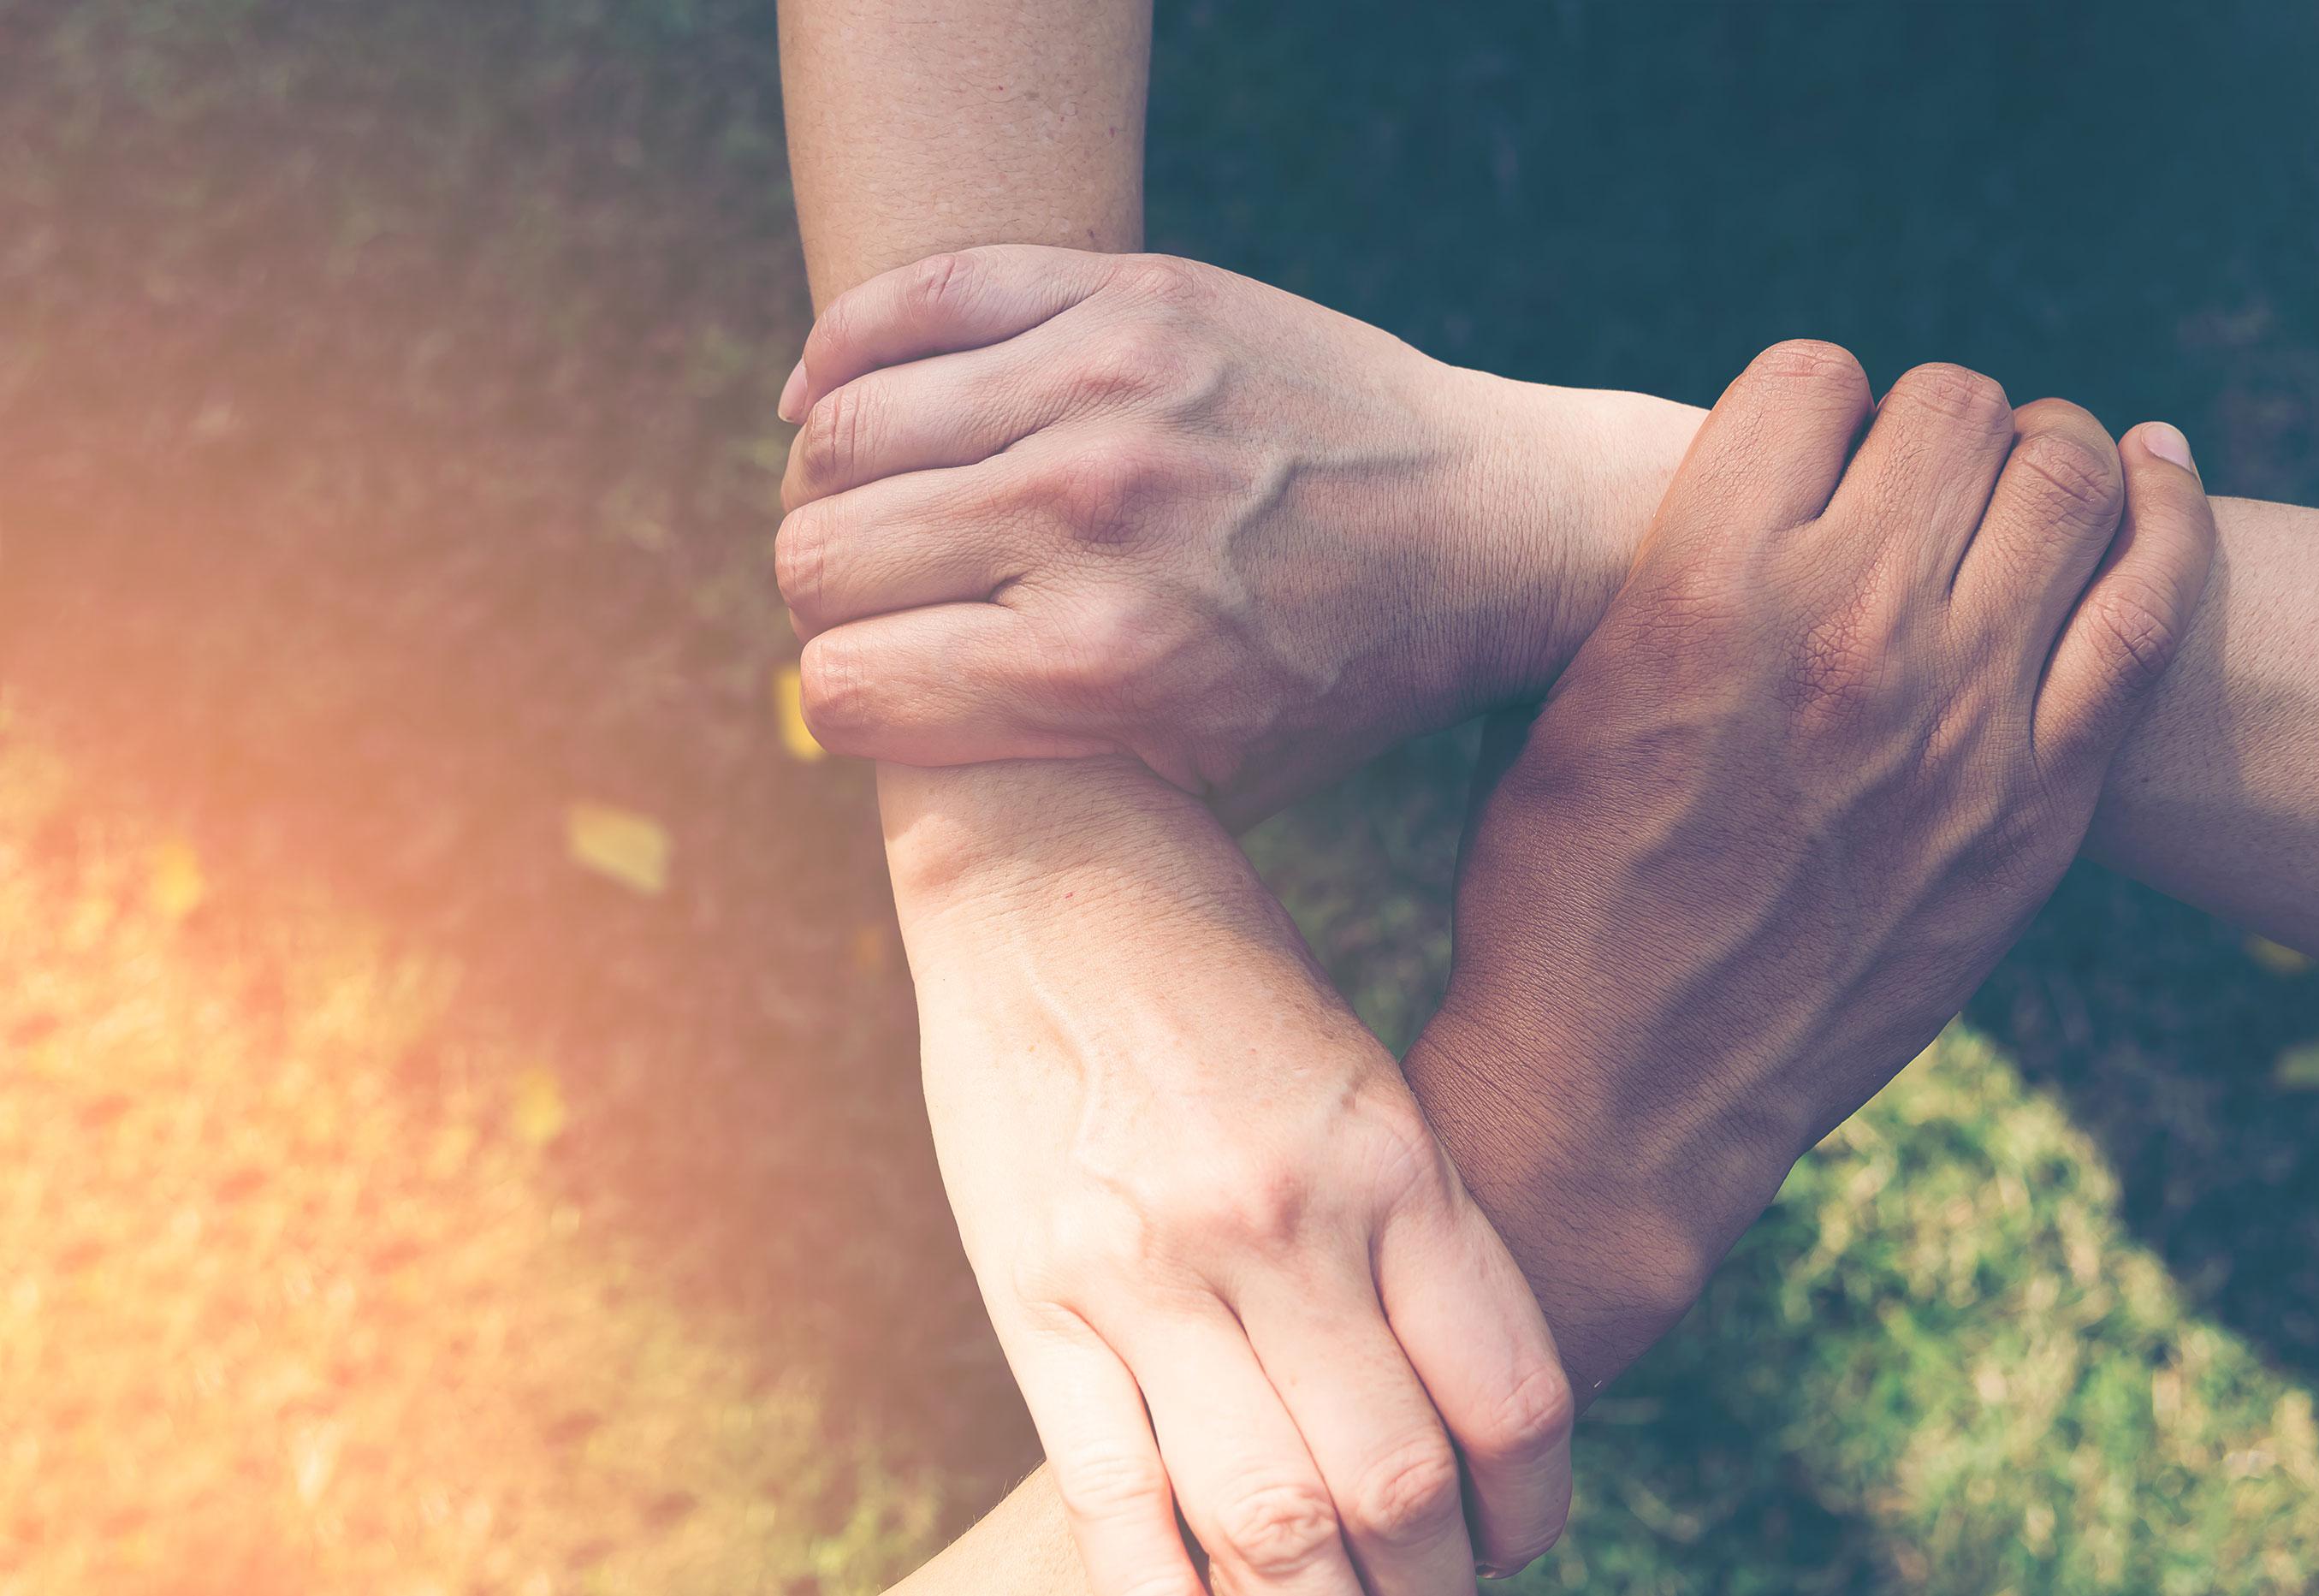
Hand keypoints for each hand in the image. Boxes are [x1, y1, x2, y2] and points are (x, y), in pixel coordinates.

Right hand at [774, 245, 1699, 822]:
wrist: (1492, 525)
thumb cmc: (1338, 679)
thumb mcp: (1200, 779)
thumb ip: (1036, 767)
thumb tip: (864, 723)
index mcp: (1096, 671)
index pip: (839, 688)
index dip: (842, 701)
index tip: (874, 690)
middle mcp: (1086, 522)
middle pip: (816, 558)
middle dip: (826, 597)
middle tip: (874, 599)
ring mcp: (1105, 390)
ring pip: (841, 432)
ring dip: (829, 482)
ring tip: (873, 505)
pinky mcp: (1130, 296)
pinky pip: (911, 298)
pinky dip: (843, 353)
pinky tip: (840, 398)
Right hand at [895, 762, 1574, 1594]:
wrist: (1049, 857)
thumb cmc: (1225, 969)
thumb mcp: (1361, 1078)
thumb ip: (1413, 1236)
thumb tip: (1452, 1409)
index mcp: (1391, 1155)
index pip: (1514, 1401)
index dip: (1537, 1508)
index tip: (1516, 1529)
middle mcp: (1283, 1220)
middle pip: (1396, 1490)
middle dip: (1430, 1583)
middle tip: (1426, 1589)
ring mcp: (1150, 1264)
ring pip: (1266, 1518)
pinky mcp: (1035, 1290)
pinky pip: (1113, 1496)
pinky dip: (1170, 1592)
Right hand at [1404, 342, 2217, 1392]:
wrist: (1624, 1096)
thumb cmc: (1557, 895)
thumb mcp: (1564, 702)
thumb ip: (1670, 572)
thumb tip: (1768, 479)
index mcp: (1700, 594)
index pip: (1808, 379)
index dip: (1805, 403)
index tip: (1801, 452)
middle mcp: (1846, 633)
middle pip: (1948, 409)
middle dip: (1921, 422)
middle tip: (1903, 473)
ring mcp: (1964, 718)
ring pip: (2066, 476)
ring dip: (2037, 453)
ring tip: (2011, 481)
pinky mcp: (2039, 803)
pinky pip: (2150, 604)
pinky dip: (2163, 518)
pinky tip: (2150, 478)